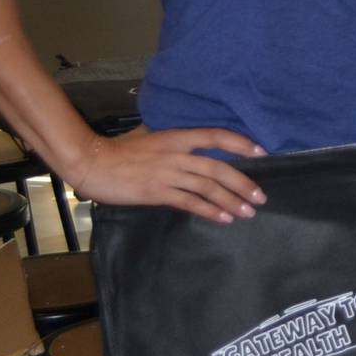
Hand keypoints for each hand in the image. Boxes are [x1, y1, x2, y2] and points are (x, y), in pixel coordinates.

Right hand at [64, 125, 267, 224]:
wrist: (92, 162)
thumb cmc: (119, 150)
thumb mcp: (150, 136)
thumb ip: (173, 141)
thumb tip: (192, 145)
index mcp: (177, 137)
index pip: (216, 136)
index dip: (241, 144)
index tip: (262, 154)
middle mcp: (177, 154)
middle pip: (218, 168)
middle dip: (243, 183)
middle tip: (260, 196)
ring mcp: (168, 174)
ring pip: (208, 187)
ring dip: (231, 201)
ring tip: (248, 212)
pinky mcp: (157, 192)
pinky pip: (189, 202)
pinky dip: (209, 211)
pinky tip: (223, 219)